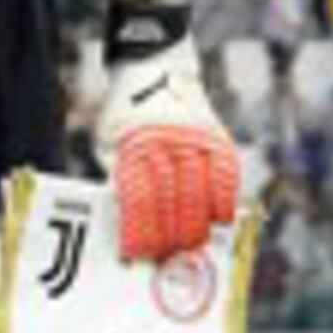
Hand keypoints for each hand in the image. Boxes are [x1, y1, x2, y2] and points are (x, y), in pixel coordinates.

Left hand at [96, 36, 241, 259]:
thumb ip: (116, 177)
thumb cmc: (122, 117)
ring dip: (197, 225)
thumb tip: (122, 222)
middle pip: (171, 200)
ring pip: (200, 191)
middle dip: (169, 235)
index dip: (138, 229)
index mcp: (133, 144)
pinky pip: (226, 174)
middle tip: (165, 261)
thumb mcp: (106, 142)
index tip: (135, 253)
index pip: (138, 197)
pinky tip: (220, 220)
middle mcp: (166, 141)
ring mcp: (195, 138)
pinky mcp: (216, 137)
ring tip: (192, 250)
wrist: (154, 71)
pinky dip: (224, 199)